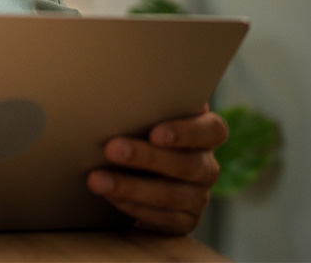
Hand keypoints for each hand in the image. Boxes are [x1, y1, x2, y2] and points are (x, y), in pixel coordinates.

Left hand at [87, 106, 227, 234]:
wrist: (133, 174)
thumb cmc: (136, 133)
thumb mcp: (144, 118)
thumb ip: (143, 107)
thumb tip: (109, 89)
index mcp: (204, 135)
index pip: (212, 131)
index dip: (187, 132)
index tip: (155, 133)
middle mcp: (206, 166)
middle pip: (187, 164)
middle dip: (146, 157)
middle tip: (111, 149)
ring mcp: (198, 197)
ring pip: (171, 194)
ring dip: (131, 187)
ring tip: (97, 180)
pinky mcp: (185, 221)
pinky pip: (164, 219)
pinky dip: (135, 208)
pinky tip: (111, 198)